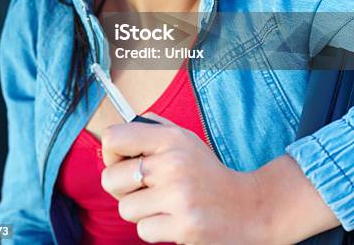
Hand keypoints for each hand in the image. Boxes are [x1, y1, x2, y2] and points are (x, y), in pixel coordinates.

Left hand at [101, 111, 265, 243]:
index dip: (111, 153)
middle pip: (110, 178)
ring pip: (125, 209)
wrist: (249, 207)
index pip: (113, 138)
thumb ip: (152, 129)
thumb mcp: (185, 139)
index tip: (123, 161)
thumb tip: (114, 136)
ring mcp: (178, 196)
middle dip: (121, 188)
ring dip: (141, 211)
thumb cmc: (207, 173)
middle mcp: (172, 163)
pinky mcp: (183, 227)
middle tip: (144, 189)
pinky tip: (174, 220)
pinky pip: (143, 230)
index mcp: (170, 138)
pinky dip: (155, 229)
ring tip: (164, 205)